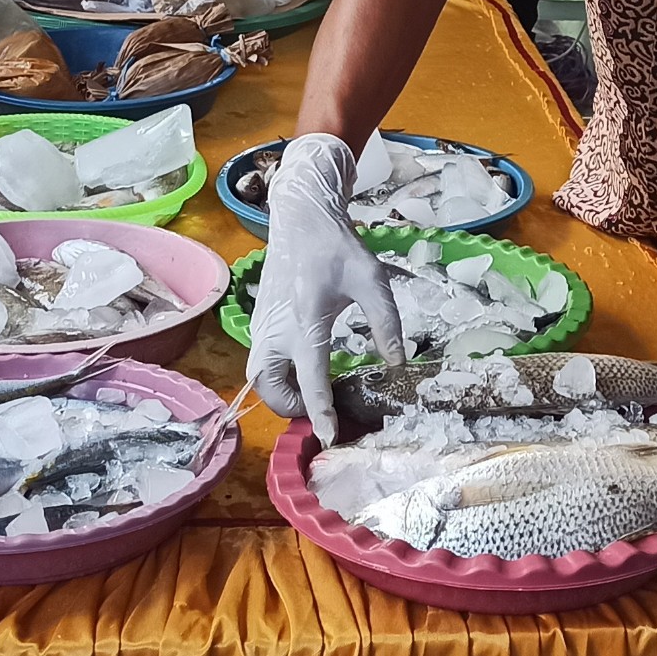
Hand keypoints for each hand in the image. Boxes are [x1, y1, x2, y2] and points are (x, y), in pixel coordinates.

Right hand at [245, 133, 403, 444]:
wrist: (301, 218)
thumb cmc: (338, 247)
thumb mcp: (372, 281)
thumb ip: (386, 322)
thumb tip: (398, 362)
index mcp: (306, 321)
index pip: (310, 377)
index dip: (319, 411)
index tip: (328, 437)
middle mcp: (277, 328)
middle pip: (269, 385)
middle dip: (290, 406)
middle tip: (319, 408)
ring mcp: (263, 324)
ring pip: (258, 376)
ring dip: (279, 393)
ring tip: (309, 393)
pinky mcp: (260, 319)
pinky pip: (260, 360)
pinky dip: (275, 375)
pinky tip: (301, 370)